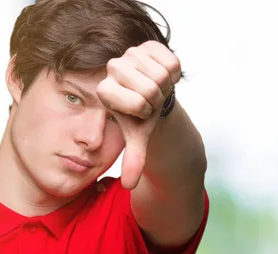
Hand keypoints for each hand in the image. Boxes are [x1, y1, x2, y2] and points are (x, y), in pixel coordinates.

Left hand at [96, 40, 181, 189]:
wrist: (152, 95)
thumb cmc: (140, 117)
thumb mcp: (137, 138)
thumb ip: (132, 159)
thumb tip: (129, 185)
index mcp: (104, 90)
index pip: (138, 104)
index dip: (145, 112)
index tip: (141, 111)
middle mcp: (113, 68)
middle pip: (150, 89)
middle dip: (157, 100)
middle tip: (151, 100)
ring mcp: (131, 53)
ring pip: (161, 74)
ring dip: (165, 86)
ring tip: (156, 88)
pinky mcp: (149, 44)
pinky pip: (172, 60)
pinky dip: (173, 72)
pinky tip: (162, 75)